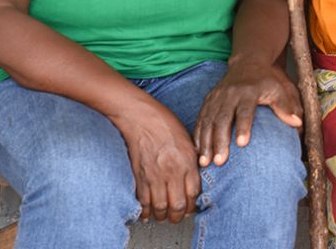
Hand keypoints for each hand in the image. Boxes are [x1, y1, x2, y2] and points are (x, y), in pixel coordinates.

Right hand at [114, 100, 200, 223]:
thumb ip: (193, 159)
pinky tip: (148, 214)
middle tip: (178, 217)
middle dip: (178, 216)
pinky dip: (145, 211)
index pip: (193, 193)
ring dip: (163, 216)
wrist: (141, 117)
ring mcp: (155, 175)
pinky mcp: (140, 175)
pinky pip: (143, 200)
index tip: (190, 208)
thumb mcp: (188, 139)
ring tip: (165, 217)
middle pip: (177, 204)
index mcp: (187, 161)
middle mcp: (172, 171)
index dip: (192, 205)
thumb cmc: (165, 124)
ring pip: (160, 206)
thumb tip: (195, 175)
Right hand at [193, 59, 301, 166]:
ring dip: (206, 142)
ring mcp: (217, 97)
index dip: (244, 127)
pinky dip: (198, 136)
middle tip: (219, 162)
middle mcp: (230, 93)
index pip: (245, 110)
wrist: (248, 63)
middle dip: (220, 140)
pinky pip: (200, 119)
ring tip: (205, 162)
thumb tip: (297, 123)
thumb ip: (287, 106)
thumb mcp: (280, 88)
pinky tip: (197, 151)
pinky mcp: (208, 100)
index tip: (242, 145)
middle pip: (223, 118)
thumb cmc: (267, 81)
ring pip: (208, 120)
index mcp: (249, 91)